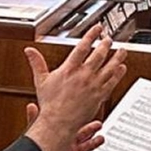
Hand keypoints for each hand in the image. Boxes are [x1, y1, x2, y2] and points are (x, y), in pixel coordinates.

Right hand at [23, 26, 126, 150]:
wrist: (59, 122)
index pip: (83, 47)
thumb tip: (28, 50)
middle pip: (99, 55)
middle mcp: (84, 75)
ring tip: (122, 50)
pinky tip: (122, 68)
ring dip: (117, 57)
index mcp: (70, 69)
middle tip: (108, 39)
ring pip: (110, 67)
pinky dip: (118, 74)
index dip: (91, 35)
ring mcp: (94, 85)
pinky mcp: (100, 96)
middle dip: (105, 44)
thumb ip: (36, 63)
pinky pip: (112, 82)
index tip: (97, 28)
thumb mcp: (40, 80)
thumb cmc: (50, 104)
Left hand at [25, 103, 104, 150]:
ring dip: (95, 143)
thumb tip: (31, 106)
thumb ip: (34, 119)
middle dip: (92, 130)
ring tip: (101, 139)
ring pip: (87, 148)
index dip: (81, 119)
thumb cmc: (36, 149)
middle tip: (99, 124)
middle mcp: (70, 144)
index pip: (76, 124)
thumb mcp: (37, 132)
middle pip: (85, 135)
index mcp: (63, 134)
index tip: (87, 111)